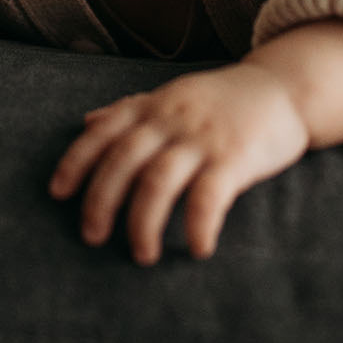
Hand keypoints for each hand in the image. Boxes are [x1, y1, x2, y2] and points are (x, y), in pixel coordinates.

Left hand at [49, 64, 309, 264]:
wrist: (284, 87)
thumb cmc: (221, 99)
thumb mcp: (172, 95)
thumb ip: (131, 109)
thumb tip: (86, 122)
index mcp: (152, 107)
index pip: (102, 133)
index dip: (76, 162)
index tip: (57, 193)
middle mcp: (171, 120)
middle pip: (123, 161)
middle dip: (101, 201)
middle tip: (92, 237)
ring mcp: (203, 138)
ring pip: (158, 181)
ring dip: (143, 222)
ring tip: (142, 255)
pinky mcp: (236, 157)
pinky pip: (209, 195)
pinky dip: (198, 225)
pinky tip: (198, 249)